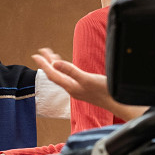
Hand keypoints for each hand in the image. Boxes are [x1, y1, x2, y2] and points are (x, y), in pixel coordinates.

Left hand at [32, 48, 147, 121]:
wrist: (117, 103)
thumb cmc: (104, 91)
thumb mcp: (86, 79)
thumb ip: (70, 71)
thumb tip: (54, 64)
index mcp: (70, 86)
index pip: (52, 74)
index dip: (43, 64)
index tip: (36, 55)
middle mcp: (72, 88)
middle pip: (55, 74)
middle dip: (47, 62)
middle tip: (42, 51)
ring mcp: (78, 89)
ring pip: (62, 76)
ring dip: (55, 65)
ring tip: (51, 56)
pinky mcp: (84, 88)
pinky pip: (69, 77)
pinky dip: (65, 69)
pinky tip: (67, 67)